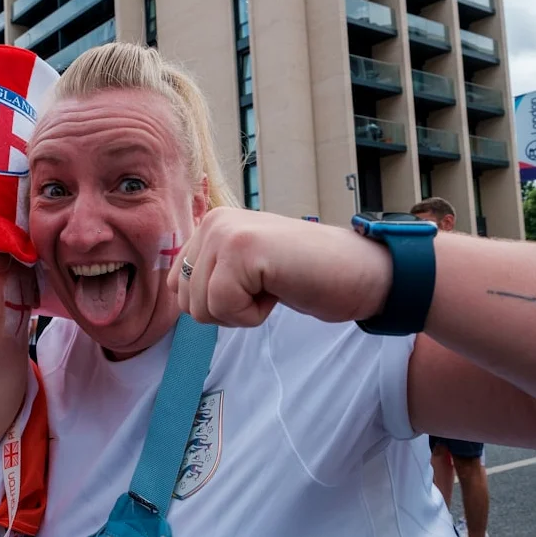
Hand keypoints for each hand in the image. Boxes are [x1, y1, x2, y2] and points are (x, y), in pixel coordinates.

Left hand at [167, 208, 392, 327]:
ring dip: (241, 312)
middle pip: (186, 302)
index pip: (177, 287)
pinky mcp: (242, 250)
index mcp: (211, 224)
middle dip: (227, 310)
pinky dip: (253, 314)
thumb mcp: (246, 269)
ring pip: (202, 308)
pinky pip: (224, 307)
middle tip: (267, 287)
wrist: (361, 273)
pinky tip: (279, 289)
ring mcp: (227, 232)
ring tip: (273, 285)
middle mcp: (214, 222)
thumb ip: (211, 271)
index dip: (215, 303)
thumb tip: (174, 291)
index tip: (253, 286)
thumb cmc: (307, 276)